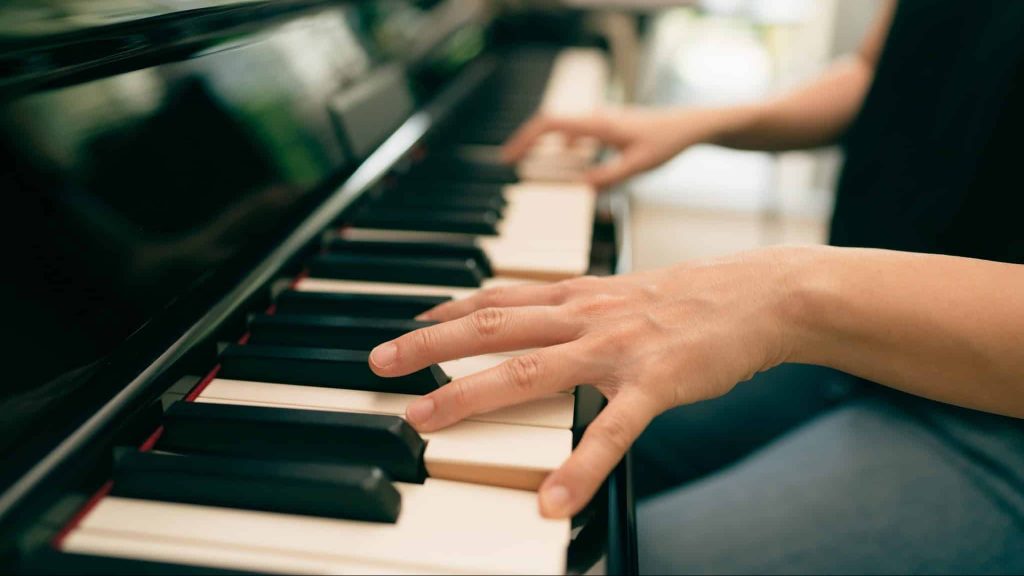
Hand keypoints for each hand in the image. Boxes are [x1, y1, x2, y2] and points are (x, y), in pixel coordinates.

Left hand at [369, 247, 809, 517]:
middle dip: (430, 345)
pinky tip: (553, 502)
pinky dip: (579, 467)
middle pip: (492, 328)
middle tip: (380, 363)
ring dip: (470, 395)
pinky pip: (610, 432)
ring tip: (425, 421)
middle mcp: (586, 315)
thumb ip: (575, 306)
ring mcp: (616, 349)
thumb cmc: (691, 298)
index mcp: (578, 294)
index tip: (406, 324)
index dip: (445, 310)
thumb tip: (535, 316)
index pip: (497, 298)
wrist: (761, 295)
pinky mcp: (654, 384)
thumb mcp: (622, 292)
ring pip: (530, 371)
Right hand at [501, 106, 730, 187]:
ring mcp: (601, 120)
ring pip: (562, 127)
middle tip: (509, 161)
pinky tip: (568, 158)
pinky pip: (577, 132)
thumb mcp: (638, 166)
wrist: (690, 125)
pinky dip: (564, 145)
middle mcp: (595, 118)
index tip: (508, 157)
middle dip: (526, 142)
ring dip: (543, 143)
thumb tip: (579, 189)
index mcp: (597, 124)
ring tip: (530, 162)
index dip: (524, 139)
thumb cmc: (667, 141)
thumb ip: (607, 178)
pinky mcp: (609, 125)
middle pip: (549, 124)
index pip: (549, 124)